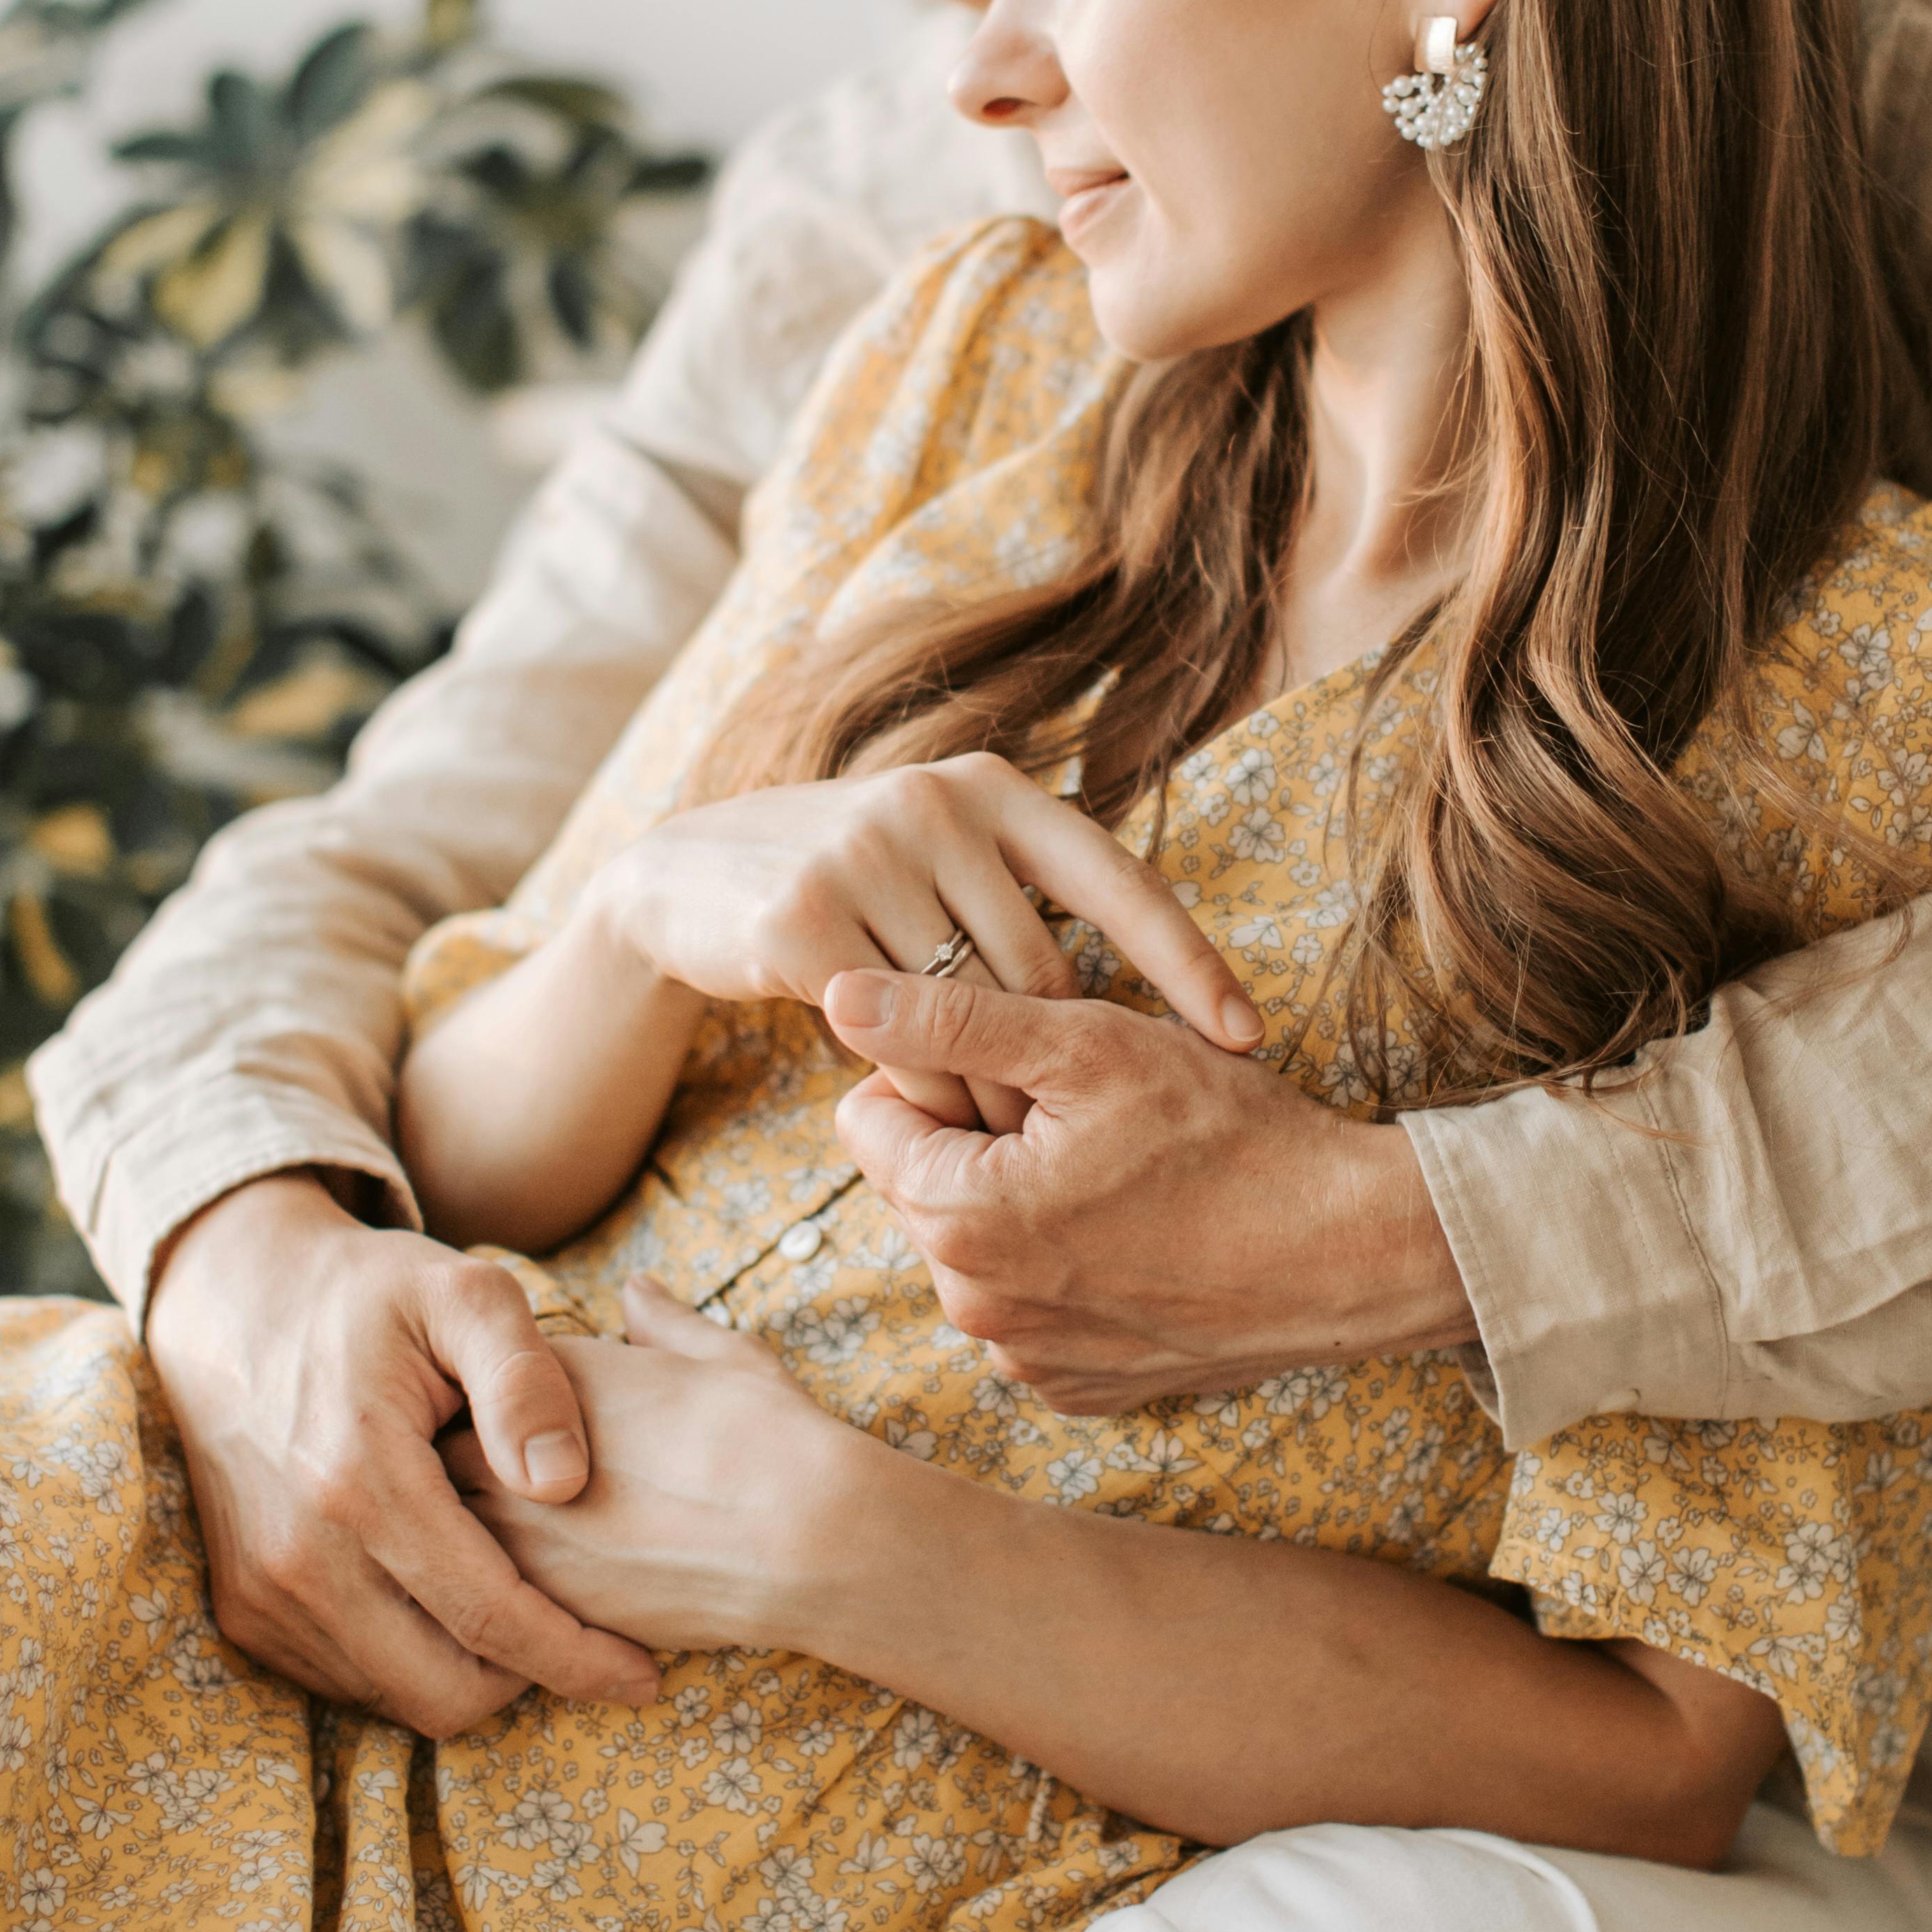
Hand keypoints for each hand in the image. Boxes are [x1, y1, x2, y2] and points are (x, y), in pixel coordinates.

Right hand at [141, 1172, 661, 1732]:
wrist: (233, 1300)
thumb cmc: (370, 1294)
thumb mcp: (464, 1293)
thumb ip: (525, 1381)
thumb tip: (566, 1484)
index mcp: (362, 1481)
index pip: (491, 1619)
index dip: (577, 1659)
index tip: (644, 1676)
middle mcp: (301, 1557)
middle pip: (445, 1691)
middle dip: (530, 1680)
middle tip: (585, 1636)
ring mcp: (263, 1592)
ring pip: (398, 1697)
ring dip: (472, 1674)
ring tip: (523, 1607)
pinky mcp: (245, 1608)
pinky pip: (349, 1680)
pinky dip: (412, 1660)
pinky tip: (452, 1599)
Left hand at [441, 1273, 863, 1654]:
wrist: (802, 1536)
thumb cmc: (768, 1434)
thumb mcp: (720, 1355)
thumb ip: (664, 1324)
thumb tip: (639, 1292)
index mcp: (549, 1374)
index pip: (478, 1382)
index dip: (500, 1408)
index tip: (527, 1427)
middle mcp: (510, 1445)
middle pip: (446, 1454)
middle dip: (471, 1470)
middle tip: (515, 1492)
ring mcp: (514, 1527)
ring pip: (454, 1533)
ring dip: (479, 1536)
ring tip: (546, 1549)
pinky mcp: (534, 1602)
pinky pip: (486, 1599)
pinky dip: (507, 1596)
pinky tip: (559, 1595)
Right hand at [588, 755, 1260, 1131]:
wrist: (682, 879)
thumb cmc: (845, 884)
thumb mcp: (937, 855)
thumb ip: (1019, 895)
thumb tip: (1142, 995)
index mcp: (993, 790)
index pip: (1120, 880)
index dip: (1190, 963)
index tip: (1249, 1038)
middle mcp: (936, 806)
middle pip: (1043, 971)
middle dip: (1063, 1065)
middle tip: (1080, 1135)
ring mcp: (865, 856)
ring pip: (974, 1017)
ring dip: (995, 1092)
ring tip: (1011, 1142)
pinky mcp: (803, 921)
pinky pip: (899, 1041)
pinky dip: (924, 1090)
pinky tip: (926, 1113)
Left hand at [824, 972, 1478, 1413]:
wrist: (1349, 1252)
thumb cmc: (1231, 1138)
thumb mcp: (1089, 1047)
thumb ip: (951, 1020)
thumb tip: (838, 994)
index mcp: (959, 1217)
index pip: (869, 1116)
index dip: (939, 1071)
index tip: (1024, 1067)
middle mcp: (974, 1307)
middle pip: (920, 1183)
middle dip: (977, 1139)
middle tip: (1085, 1117)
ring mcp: (1025, 1359)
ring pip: (975, 1246)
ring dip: (1020, 1202)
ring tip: (1121, 1175)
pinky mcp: (1075, 1388)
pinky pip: (1028, 1308)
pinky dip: (1064, 1267)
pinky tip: (1138, 1237)